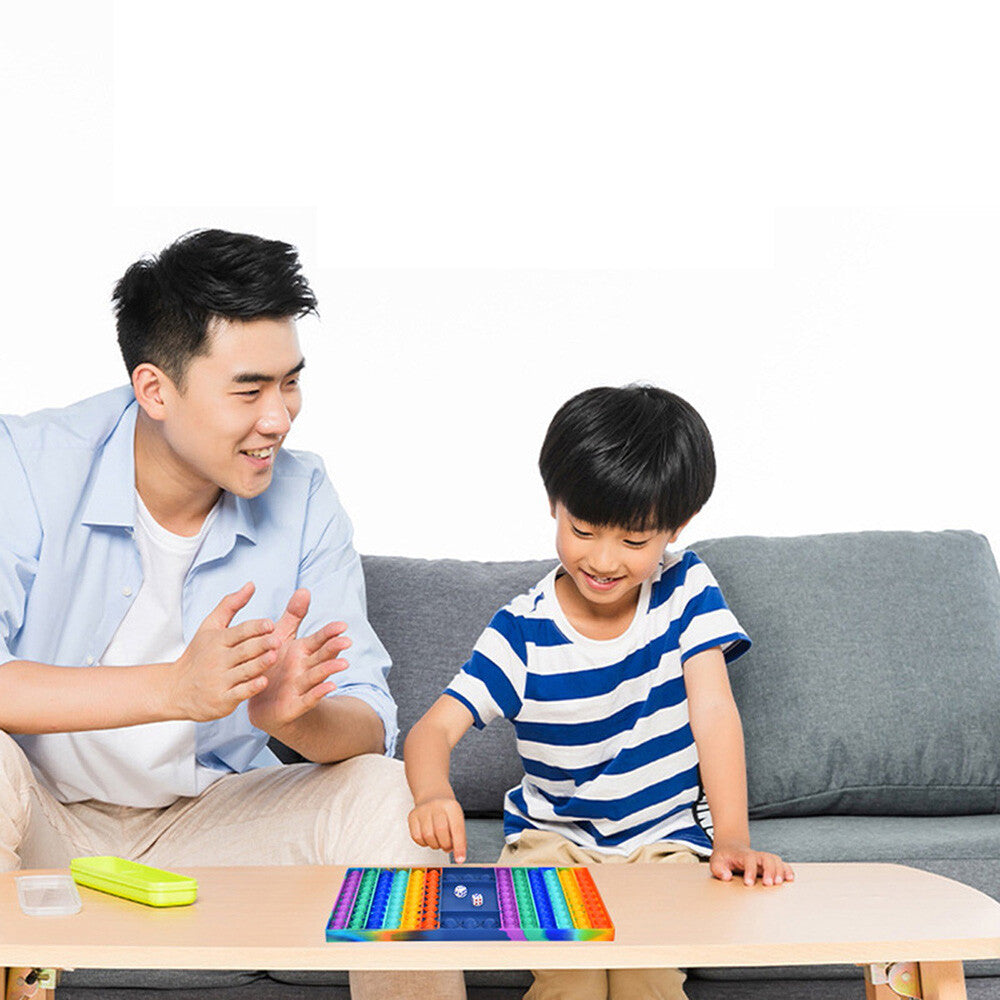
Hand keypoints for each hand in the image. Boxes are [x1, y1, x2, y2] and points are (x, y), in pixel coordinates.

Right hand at [170, 582, 277, 721]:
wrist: (175, 690)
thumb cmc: (198, 654)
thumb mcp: (209, 626)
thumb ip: (231, 604)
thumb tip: (251, 584)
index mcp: (218, 640)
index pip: (239, 632)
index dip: (255, 628)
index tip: (270, 624)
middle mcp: (218, 660)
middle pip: (244, 650)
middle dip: (261, 644)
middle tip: (278, 640)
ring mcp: (220, 680)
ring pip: (244, 671)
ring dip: (259, 664)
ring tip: (274, 657)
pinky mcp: (222, 700)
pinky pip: (239, 693)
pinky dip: (251, 688)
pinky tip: (263, 682)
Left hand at [247, 588, 349, 734]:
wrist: (263, 704)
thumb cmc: (275, 666)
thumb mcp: (281, 638)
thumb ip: (294, 616)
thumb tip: (305, 589)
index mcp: (302, 650)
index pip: (319, 639)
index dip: (329, 633)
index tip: (341, 625)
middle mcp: (305, 667)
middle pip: (322, 656)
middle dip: (334, 648)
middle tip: (346, 640)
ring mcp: (302, 686)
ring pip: (318, 675)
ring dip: (330, 669)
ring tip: (343, 664)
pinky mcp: (295, 705)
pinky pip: (308, 699)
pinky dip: (318, 693)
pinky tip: (330, 687)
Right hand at [408, 795, 467, 863]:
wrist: (432, 796)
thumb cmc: (446, 811)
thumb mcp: (457, 819)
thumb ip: (459, 836)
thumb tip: (458, 855)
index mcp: (451, 806)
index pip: (457, 829)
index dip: (459, 846)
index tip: (460, 859)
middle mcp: (437, 806)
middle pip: (441, 832)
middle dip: (445, 845)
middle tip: (447, 845)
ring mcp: (423, 810)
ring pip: (428, 836)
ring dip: (435, 845)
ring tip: (438, 839)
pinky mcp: (412, 816)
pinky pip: (417, 838)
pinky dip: (424, 843)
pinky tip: (429, 837)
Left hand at [710, 839, 794, 885]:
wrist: (730, 847)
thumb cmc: (724, 857)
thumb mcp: (715, 861)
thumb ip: (718, 869)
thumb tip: (726, 876)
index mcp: (742, 855)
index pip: (749, 859)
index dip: (750, 870)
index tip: (749, 883)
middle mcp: (755, 855)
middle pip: (766, 857)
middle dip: (769, 870)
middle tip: (768, 884)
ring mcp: (762, 859)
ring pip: (775, 860)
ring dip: (779, 870)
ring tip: (779, 882)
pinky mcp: (768, 864)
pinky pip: (781, 864)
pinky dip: (787, 870)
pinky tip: (790, 878)